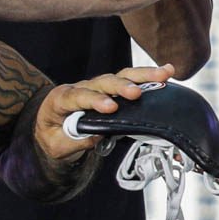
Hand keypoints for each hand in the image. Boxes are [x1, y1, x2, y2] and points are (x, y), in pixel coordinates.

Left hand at [34, 64, 177, 161]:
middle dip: (121, 86)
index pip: (78, 96)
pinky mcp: (111, 90)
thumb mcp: (55, 146)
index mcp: (61, 99)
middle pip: (103, 81)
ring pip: (120, 76)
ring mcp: (98, 86)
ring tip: (164, 74)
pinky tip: (167, 73)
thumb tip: (96, 135)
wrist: (51, 127)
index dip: (94, 100)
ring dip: (143, 75)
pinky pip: (130, 80)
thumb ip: (73, 141)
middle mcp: (82, 87)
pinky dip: (148, 76)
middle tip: (136, 93)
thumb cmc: (52, 135)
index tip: (111, 107)